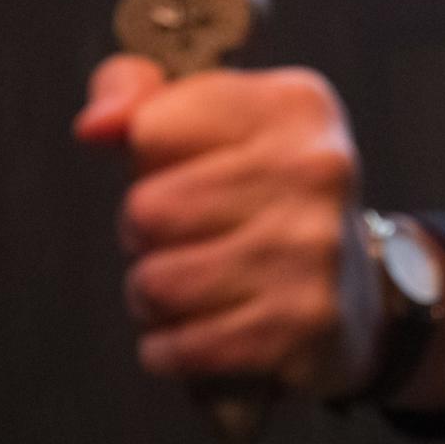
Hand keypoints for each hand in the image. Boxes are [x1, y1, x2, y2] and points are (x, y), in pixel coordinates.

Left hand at [74, 55, 381, 399]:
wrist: (349, 292)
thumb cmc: (253, 196)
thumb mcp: (206, 121)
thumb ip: (135, 93)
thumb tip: (95, 127)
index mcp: (294, 105)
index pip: (149, 130)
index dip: (150, 163)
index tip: (193, 173)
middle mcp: (319, 169)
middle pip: (147, 209)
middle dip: (145, 236)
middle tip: (189, 239)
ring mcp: (318, 250)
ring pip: (157, 284)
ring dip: (154, 299)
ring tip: (197, 287)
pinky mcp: (306, 327)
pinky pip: (183, 347)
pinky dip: (173, 350)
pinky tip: (208, 331)